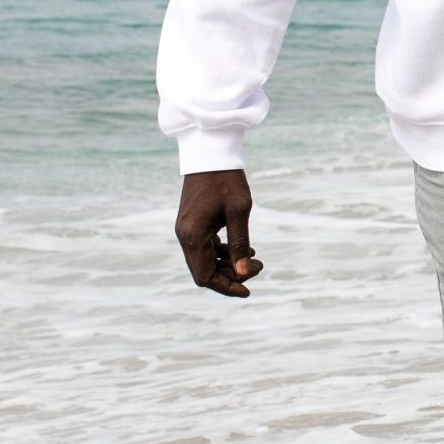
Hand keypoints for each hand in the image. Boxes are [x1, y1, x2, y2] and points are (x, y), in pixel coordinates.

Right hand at [176, 169, 263, 296]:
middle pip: (204, 271)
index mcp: (192, 236)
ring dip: (229, 263)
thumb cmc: (226, 180)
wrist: (210, 153)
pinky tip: (245, 247)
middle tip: (259, 267)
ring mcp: (186, 229)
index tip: (249, 290)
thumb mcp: (239, 212)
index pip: (205, 276)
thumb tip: (245, 274)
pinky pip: (206, 247)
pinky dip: (223, 252)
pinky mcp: (192, 223)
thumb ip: (240, 244)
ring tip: (256, 258)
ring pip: (205, 260)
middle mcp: (184, 236)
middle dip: (232, 275)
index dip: (226, 287)